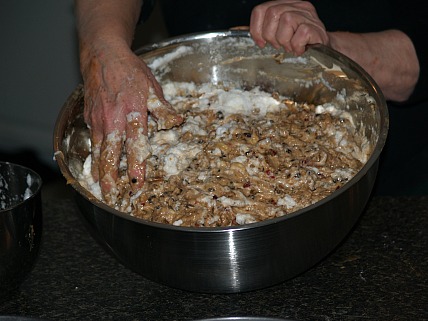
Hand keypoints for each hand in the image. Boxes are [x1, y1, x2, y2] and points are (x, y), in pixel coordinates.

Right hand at [81, 44, 182, 203]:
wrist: (103, 55)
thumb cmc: (129, 71)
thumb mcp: (152, 87)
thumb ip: (163, 109)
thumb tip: (177, 123)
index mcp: (133, 112)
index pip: (135, 144)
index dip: (136, 165)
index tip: (137, 182)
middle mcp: (113, 119)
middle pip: (110, 154)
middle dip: (110, 177)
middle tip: (110, 195)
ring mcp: (99, 120)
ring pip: (98, 150)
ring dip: (99, 171)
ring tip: (100, 188)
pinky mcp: (90, 118)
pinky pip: (92, 141)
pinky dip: (93, 156)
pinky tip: (95, 167)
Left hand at [250, 0, 328, 54]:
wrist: (326, 52)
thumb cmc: (299, 45)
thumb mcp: (279, 35)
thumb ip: (262, 31)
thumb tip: (238, 32)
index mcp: (286, 6)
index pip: (261, 9)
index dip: (256, 28)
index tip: (261, 43)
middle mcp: (298, 6)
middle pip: (272, 13)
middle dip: (270, 35)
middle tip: (278, 46)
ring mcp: (309, 16)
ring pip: (286, 20)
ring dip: (284, 40)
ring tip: (290, 47)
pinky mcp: (316, 28)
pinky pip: (299, 34)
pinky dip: (296, 46)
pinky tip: (299, 50)